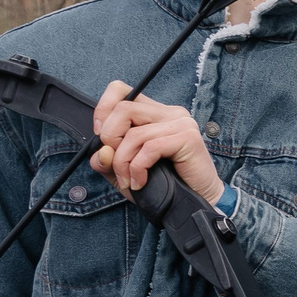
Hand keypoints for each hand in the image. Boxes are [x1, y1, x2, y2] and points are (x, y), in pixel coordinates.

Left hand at [92, 83, 223, 203]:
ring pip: (134, 133)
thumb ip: (107, 161)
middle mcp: (169, 113)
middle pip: (123, 108)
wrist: (194, 204)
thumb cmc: (165, 186)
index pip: (121, 92)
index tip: (103, 138)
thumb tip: (101, 151)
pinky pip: (149, 148)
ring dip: (122, 162)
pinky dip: (138, 168)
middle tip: (115, 164)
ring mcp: (180, 123)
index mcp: (155, 114)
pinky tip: (140, 182)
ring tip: (129, 181)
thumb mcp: (126, 172)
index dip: (103, 110)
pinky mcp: (187, 138)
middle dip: (109, 138)